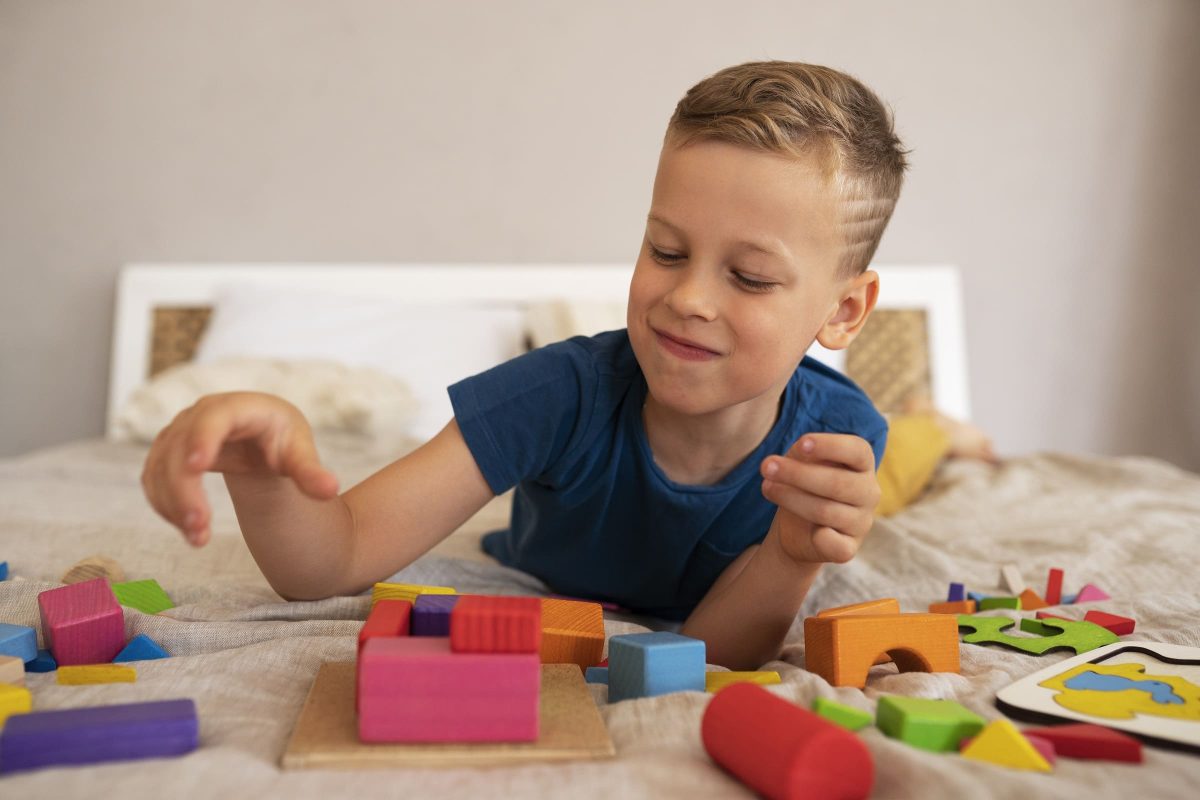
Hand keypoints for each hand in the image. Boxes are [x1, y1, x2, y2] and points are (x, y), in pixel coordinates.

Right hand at [140, 391, 338, 546]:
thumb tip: (330, 489)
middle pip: (180, 447)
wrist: (262, 442)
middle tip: (200, 529)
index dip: (203, 438)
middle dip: (184, 490)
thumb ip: (311, 473)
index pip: (215, 417)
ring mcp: (180, 431)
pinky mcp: (166, 452)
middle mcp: (202, 414)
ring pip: (160, 466)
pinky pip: (153, 478)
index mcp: (240, 407)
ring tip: (198, 538)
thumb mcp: (299, 454)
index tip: (196, 467)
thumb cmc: (283, 442)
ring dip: (172, 504)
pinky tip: (187, 529)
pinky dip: (164, 505)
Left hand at [759, 433, 880, 564]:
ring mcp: (861, 522)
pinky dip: (820, 538)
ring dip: (790, 498)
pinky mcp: (848, 548)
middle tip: (766, 466)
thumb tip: (801, 453)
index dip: (830, 446)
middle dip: (798, 474)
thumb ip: (804, 455)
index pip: (857, 450)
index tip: (802, 443)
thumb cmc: (803, 485)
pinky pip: (835, 545)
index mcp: (862, 464)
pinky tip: (809, 531)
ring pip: (826, 511)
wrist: (799, 530)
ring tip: (766, 487)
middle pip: (837, 483)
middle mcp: (868, 492)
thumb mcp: (802, 462)